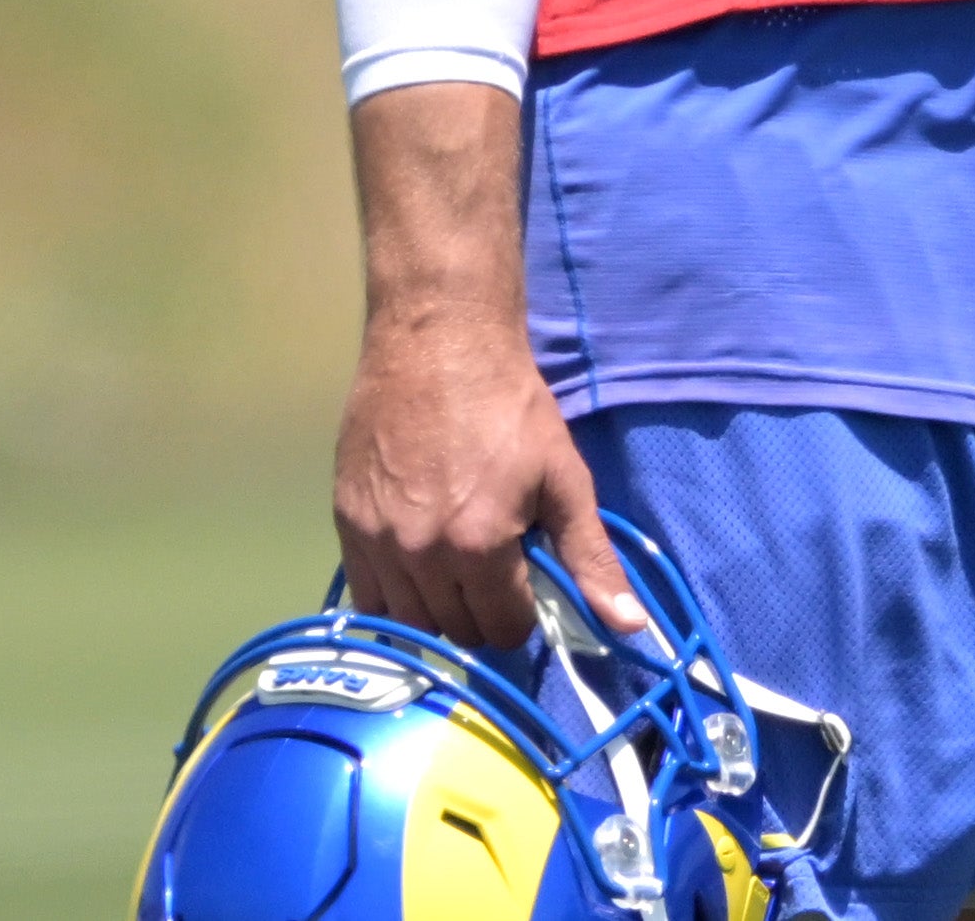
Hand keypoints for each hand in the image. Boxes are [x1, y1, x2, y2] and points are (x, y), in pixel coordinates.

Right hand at [333, 305, 636, 652]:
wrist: (439, 344)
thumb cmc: (511, 408)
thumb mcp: (564, 479)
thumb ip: (590, 557)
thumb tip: (630, 626)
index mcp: (480, 547)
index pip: (502, 629)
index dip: (522, 614)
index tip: (524, 583)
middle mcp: (421, 554)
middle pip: (456, 630)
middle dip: (482, 613)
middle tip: (493, 574)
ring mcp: (376, 540)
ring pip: (409, 622)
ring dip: (438, 610)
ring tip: (456, 571)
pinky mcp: (344, 523)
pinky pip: (365, 595)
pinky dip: (394, 597)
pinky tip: (415, 568)